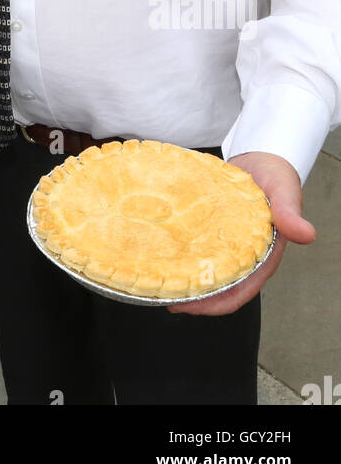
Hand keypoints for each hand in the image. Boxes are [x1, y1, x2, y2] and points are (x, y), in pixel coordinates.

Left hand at [168, 152, 314, 316]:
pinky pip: (197, 246)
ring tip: (157, 277)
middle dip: (191, 296)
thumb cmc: (277, 177)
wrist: (262, 157)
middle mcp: (243, 257)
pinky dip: (181, 251)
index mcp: (262, 259)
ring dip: (184, 277)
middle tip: (162, 294)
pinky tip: (161, 247)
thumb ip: (291, 214)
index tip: (187, 306)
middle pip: (216, 288)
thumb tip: (306, 235)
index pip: (238, 293)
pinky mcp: (213, 230)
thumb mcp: (285, 192)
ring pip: (204, 269)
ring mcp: (227, 245)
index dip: (213, 305)